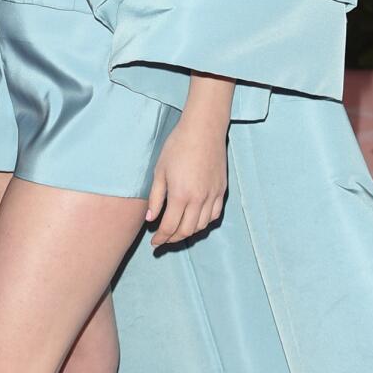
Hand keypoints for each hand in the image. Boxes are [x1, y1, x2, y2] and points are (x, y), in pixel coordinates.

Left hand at [145, 114, 227, 249]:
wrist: (203, 129)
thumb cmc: (178, 146)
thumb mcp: (159, 171)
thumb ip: (156, 198)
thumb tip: (150, 219)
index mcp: (181, 195)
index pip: (169, 226)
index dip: (160, 238)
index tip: (154, 243)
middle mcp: (199, 199)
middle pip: (186, 231)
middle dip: (173, 239)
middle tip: (163, 239)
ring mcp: (212, 195)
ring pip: (201, 226)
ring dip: (188, 232)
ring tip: (177, 231)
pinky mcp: (221, 190)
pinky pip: (214, 215)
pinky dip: (204, 223)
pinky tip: (195, 220)